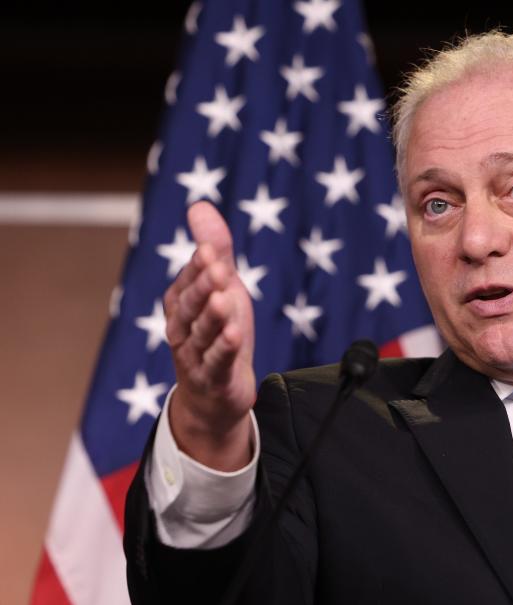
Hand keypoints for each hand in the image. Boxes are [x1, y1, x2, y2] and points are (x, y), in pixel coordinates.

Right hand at [164, 201, 256, 469]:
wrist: (215, 395)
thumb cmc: (218, 333)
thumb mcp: (222, 288)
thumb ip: (215, 250)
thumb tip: (199, 204)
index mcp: (181, 305)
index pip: (187, 282)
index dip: (199, 268)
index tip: (209, 249)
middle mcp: (182, 329)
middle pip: (190, 306)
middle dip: (203, 286)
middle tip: (218, 268)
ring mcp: (195, 356)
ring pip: (202, 334)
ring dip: (213, 316)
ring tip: (224, 299)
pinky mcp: (213, 379)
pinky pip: (217, 362)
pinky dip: (224, 349)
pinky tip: (235, 335)